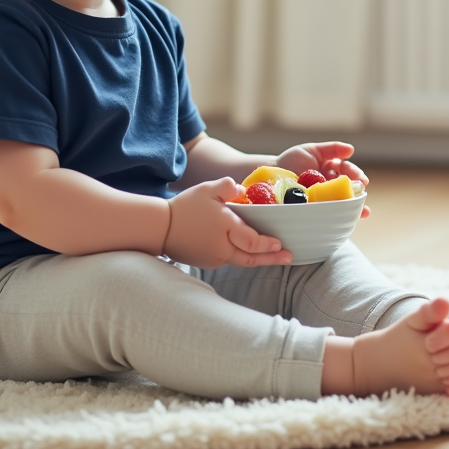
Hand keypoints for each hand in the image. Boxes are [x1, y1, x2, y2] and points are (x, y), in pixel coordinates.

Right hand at [163, 178, 292, 268]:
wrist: (160, 227)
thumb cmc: (185, 207)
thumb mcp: (207, 189)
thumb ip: (228, 187)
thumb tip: (243, 189)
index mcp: (225, 227)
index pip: (252, 241)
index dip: (268, 245)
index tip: (280, 243)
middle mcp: (222, 246)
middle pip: (252, 258)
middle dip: (272, 258)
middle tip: (288, 257)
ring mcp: (214, 257)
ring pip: (241, 260)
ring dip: (258, 259)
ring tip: (274, 256)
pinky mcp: (207, 262)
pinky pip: (229, 260)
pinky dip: (242, 256)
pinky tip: (249, 251)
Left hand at [277, 141, 370, 218]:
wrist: (272, 176)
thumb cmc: (290, 161)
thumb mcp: (311, 150)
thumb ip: (331, 149)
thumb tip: (351, 149)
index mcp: (332, 171)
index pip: (349, 172)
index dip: (357, 175)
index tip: (361, 180)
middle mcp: (331, 186)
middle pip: (350, 189)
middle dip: (358, 192)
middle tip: (360, 192)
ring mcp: (324, 199)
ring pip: (343, 203)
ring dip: (356, 208)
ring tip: (363, 212)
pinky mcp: (316, 210)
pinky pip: (329, 213)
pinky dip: (340, 216)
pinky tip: (348, 219)